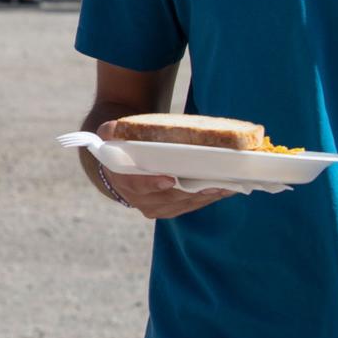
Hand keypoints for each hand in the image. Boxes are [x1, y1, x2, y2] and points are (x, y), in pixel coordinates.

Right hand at [89, 120, 236, 217]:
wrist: (121, 167)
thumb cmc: (123, 146)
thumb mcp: (112, 136)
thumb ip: (111, 131)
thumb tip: (113, 128)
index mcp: (125, 181)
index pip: (138, 186)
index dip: (153, 184)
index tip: (169, 179)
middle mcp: (140, 200)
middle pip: (170, 198)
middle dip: (192, 192)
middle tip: (213, 183)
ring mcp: (157, 207)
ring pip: (184, 204)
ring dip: (205, 196)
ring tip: (226, 185)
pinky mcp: (171, 208)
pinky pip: (191, 206)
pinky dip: (208, 198)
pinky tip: (225, 189)